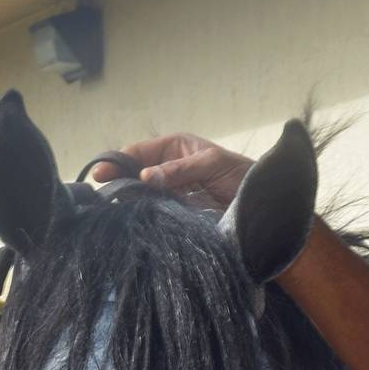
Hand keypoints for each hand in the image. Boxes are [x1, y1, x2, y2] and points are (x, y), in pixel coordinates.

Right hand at [89, 133, 252, 209]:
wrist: (267, 204)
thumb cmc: (243, 175)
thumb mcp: (212, 164)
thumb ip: (180, 170)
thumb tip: (147, 177)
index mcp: (175, 148)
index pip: (139, 152)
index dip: (118, 160)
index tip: (101, 172)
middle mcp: (171, 170)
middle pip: (137, 175)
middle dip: (119, 182)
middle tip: (103, 193)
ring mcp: (175, 193)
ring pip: (145, 196)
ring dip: (131, 201)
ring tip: (114, 209)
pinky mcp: (182, 215)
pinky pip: (160, 214)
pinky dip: (149, 217)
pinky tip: (137, 220)